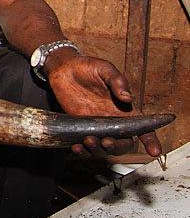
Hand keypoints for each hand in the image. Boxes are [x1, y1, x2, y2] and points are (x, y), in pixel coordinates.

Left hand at [48, 56, 162, 157]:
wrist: (63, 68)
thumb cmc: (87, 67)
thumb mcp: (105, 69)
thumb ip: (117, 81)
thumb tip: (128, 97)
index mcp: (124, 109)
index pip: (142, 128)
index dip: (150, 140)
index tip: (154, 151)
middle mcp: (112, 120)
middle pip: (122, 143)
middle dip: (117, 147)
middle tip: (107, 142)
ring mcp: (95, 125)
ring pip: (102, 147)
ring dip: (97, 150)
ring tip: (88, 140)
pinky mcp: (78, 127)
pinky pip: (82, 144)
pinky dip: (81, 150)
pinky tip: (76, 147)